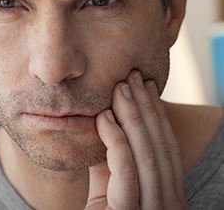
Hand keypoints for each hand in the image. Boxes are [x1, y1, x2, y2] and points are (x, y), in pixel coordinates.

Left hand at [85, 71, 187, 209]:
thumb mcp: (109, 186)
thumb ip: (110, 160)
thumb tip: (107, 124)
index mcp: (168, 197)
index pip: (165, 147)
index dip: (156, 114)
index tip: (147, 86)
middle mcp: (169, 206)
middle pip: (158, 146)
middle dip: (146, 107)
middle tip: (134, 76)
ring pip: (146, 155)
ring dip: (133, 116)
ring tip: (122, 87)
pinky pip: (126, 171)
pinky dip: (116, 141)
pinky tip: (105, 117)